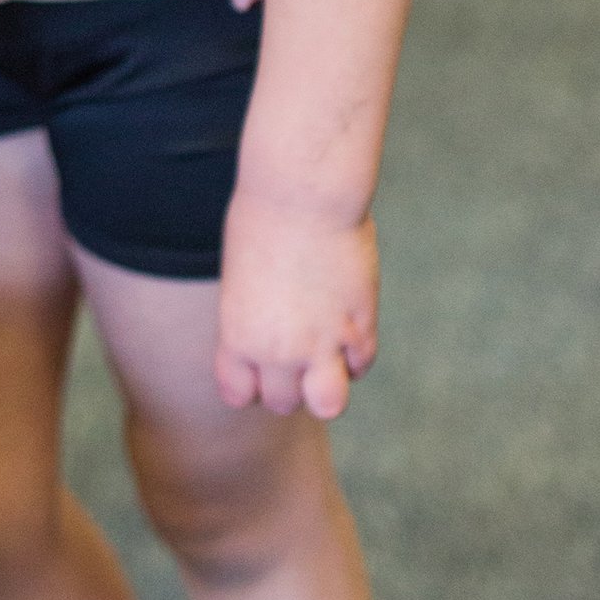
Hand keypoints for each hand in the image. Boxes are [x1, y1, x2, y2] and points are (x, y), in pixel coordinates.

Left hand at [213, 191, 377, 418]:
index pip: (239, 393)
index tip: (260, 359)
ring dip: (326, 387)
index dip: (251, 380)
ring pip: (328, 404)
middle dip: (289, 384)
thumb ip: (253, 319)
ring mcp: (322, 343)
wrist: (301, 196)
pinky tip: (348, 324)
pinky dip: (355, 354)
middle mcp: (278, 350)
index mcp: (238, 336)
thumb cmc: (262, 221)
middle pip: (283, 404)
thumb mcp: (240, 278)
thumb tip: (275, 338)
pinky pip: (360, 365)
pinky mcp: (359, 328)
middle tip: (296, 350)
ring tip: (326, 354)